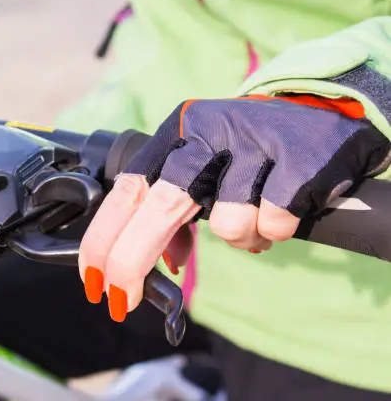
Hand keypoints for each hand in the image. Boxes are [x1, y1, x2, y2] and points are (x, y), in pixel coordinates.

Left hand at [79, 95, 390, 321]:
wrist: (321, 114)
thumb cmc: (249, 152)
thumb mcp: (201, 169)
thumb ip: (173, 211)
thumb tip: (164, 264)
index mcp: (175, 133)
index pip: (126, 189)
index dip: (103, 239)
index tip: (93, 281)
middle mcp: (205, 131)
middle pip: (158, 204)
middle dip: (132, 260)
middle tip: (121, 301)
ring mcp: (251, 141)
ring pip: (227, 226)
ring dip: (242, 239)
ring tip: (257, 217)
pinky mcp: (296, 157)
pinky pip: (272, 223)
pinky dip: (276, 230)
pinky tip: (285, 207)